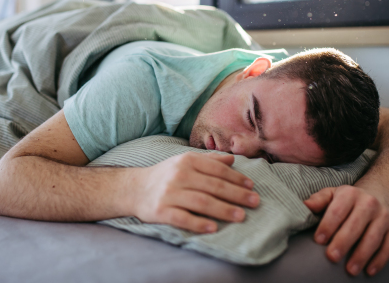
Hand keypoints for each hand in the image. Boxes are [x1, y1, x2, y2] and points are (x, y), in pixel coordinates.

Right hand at [131, 152, 259, 232]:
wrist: (134, 189)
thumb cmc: (165, 175)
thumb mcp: (184, 162)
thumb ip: (209, 161)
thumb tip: (233, 160)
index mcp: (187, 161)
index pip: (217, 170)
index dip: (236, 178)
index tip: (251, 186)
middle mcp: (178, 175)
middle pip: (213, 186)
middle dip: (236, 195)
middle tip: (254, 202)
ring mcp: (169, 194)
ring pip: (201, 202)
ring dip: (223, 209)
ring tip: (241, 216)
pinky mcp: (160, 211)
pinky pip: (183, 218)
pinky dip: (198, 223)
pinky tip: (213, 228)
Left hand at [304, 185, 388, 275]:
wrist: (378, 193)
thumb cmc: (348, 199)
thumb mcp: (332, 194)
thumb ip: (318, 200)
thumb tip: (304, 205)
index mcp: (350, 194)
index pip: (337, 211)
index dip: (328, 226)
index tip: (319, 240)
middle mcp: (369, 203)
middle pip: (355, 225)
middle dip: (343, 242)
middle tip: (332, 257)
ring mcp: (384, 216)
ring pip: (373, 237)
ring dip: (361, 255)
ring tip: (350, 270)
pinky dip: (380, 260)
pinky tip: (369, 270)